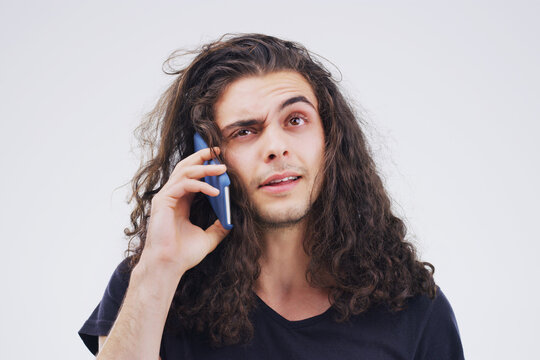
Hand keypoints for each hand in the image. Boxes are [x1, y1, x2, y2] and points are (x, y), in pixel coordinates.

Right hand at [139, 147, 230, 274]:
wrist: (169, 266)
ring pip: (185, 171)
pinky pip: (183, 185)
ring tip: (222, 168)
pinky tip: (215, 191)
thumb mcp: (208, 238)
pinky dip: (200, 185)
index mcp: (181, 201)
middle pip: (185, 167)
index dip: (204, 165)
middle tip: (218, 151)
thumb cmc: (183, 255)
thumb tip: (232, 221)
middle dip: (202, 157)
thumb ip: (219, 228)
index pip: (191, 175)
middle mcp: (172, 196)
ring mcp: (166, 197)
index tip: (220, 160)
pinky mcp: (163, 201)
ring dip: (204, 168)